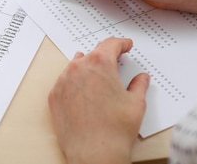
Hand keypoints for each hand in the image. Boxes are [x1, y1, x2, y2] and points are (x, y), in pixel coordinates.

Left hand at [48, 37, 149, 163]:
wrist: (94, 153)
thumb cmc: (115, 129)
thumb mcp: (136, 103)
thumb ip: (139, 85)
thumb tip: (141, 78)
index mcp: (99, 64)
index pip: (110, 44)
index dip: (121, 43)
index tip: (125, 45)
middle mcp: (77, 68)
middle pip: (92, 54)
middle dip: (105, 57)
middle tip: (115, 61)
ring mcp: (63, 81)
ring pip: (76, 66)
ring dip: (88, 68)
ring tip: (98, 75)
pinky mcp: (54, 95)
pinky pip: (65, 82)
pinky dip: (75, 82)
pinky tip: (84, 92)